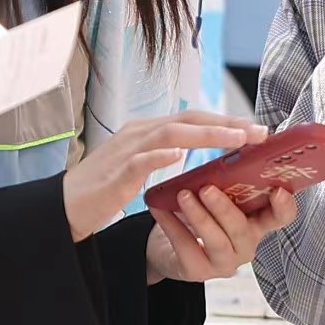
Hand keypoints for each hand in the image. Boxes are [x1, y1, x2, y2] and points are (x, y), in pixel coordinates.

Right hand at [61, 115, 262, 240]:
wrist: (66, 205)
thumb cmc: (104, 187)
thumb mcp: (138, 164)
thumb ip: (161, 153)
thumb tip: (189, 153)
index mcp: (146, 131)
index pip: (191, 119)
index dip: (224, 120)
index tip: (254, 128)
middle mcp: (138, 132)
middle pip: (188, 120)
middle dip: (226, 123)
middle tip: (258, 132)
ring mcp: (126, 150)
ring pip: (171, 133)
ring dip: (207, 134)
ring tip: (236, 139)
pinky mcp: (115, 172)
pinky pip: (141, 160)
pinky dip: (161, 156)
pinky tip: (180, 156)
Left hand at [145, 182, 299, 284]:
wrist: (169, 246)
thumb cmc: (199, 215)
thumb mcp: (217, 196)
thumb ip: (227, 180)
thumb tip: (224, 140)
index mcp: (257, 222)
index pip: (282, 217)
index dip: (284, 206)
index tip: (278, 189)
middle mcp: (246, 244)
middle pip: (242, 228)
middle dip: (224, 208)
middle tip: (207, 188)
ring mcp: (224, 262)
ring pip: (216, 240)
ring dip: (199, 216)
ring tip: (182, 195)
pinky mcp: (199, 271)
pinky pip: (186, 247)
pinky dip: (172, 225)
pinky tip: (160, 208)